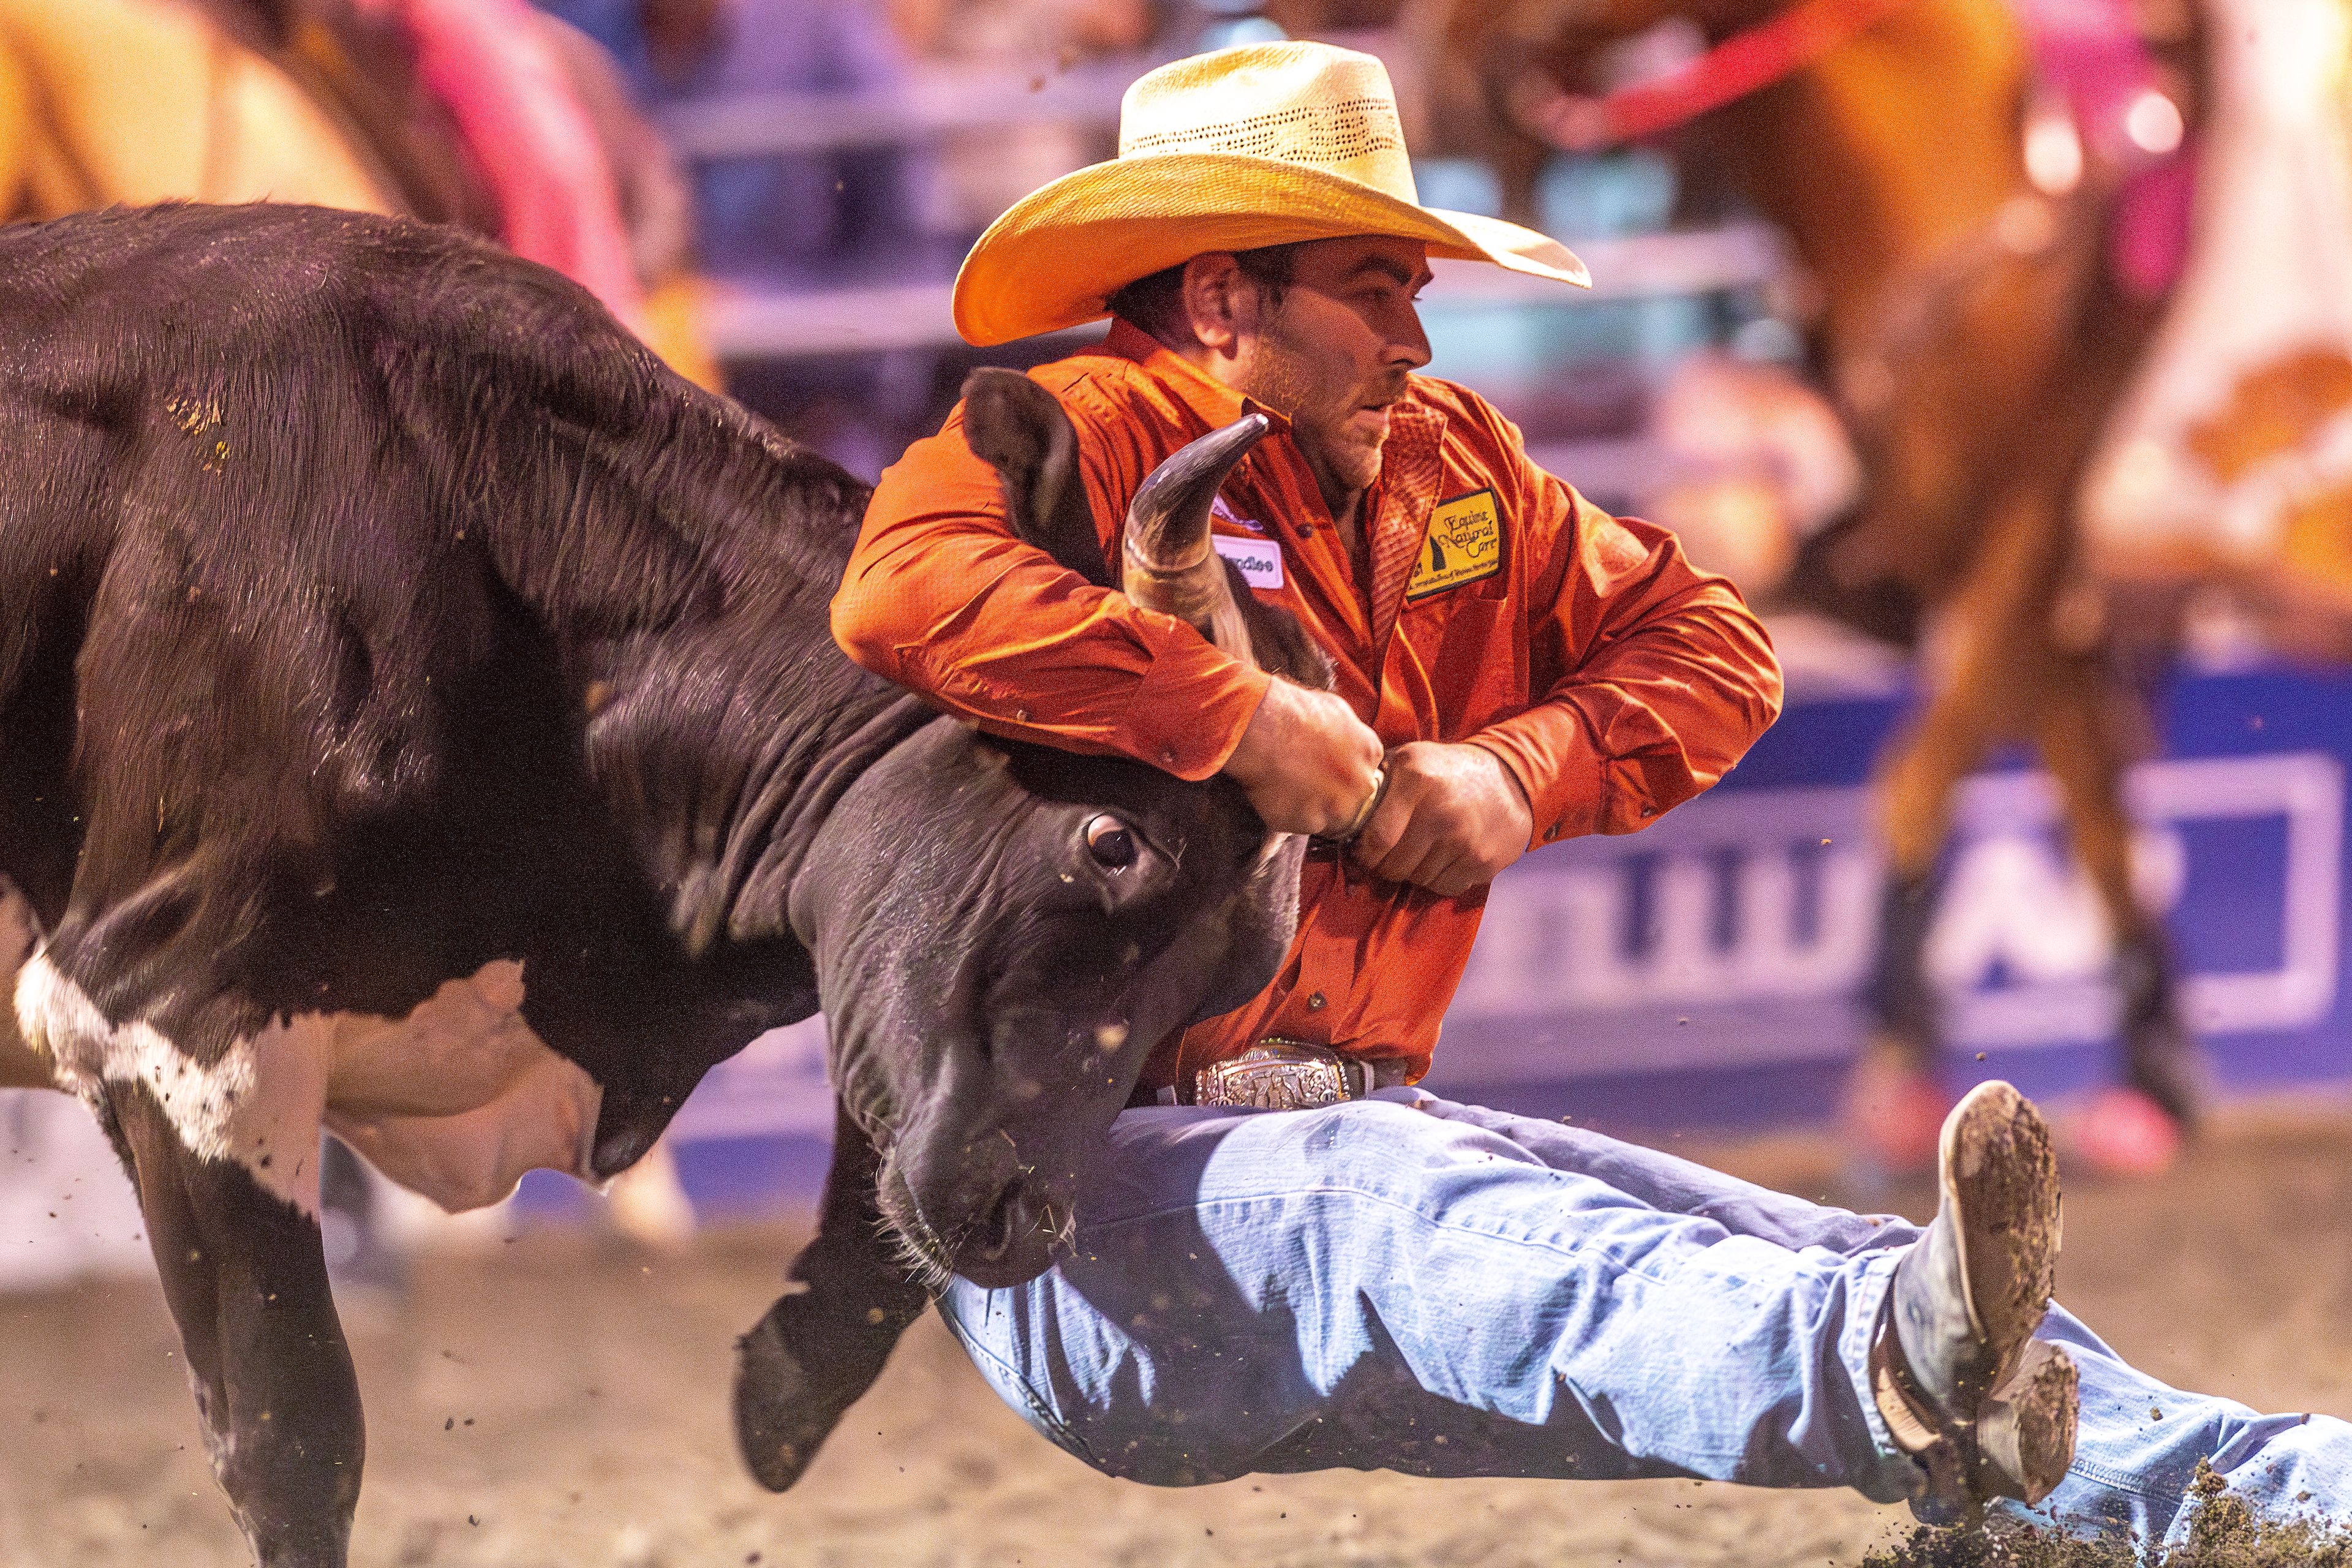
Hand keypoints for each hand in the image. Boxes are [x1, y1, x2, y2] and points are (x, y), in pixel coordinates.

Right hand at [1221, 678, 1383, 837]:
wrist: (1262, 728)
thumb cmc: (1293, 711)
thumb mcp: (1335, 708)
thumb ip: (1350, 731)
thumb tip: (1348, 736)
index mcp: (1370, 752)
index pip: (1364, 773)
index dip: (1341, 772)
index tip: (1322, 768)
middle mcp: (1361, 783)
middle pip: (1352, 800)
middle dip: (1331, 794)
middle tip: (1303, 781)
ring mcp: (1337, 807)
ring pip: (1328, 817)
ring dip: (1311, 808)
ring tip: (1286, 788)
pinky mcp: (1311, 823)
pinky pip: (1301, 826)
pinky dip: (1287, 814)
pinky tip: (1273, 795)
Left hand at [1349, 741, 1533, 896]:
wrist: (1511, 780)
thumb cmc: (1444, 772)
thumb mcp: (1407, 761)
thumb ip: (1373, 790)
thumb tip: (1335, 839)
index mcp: (1416, 779)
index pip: (1375, 840)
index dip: (1364, 853)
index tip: (1365, 850)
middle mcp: (1441, 811)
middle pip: (1393, 866)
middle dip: (1384, 866)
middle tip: (1392, 852)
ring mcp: (1465, 840)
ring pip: (1416, 879)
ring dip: (1412, 871)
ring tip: (1422, 847)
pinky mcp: (1483, 862)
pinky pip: (1442, 887)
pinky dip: (1437, 878)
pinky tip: (1444, 854)